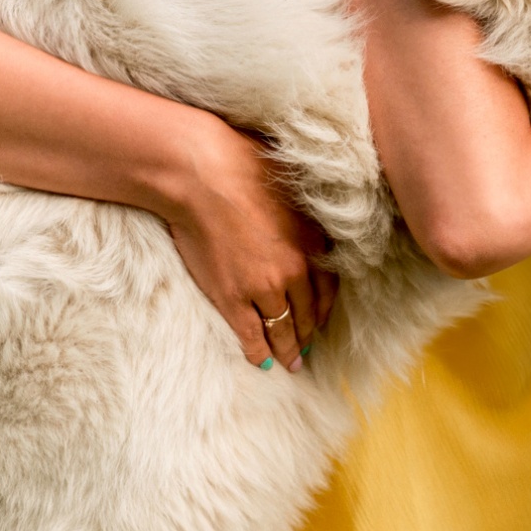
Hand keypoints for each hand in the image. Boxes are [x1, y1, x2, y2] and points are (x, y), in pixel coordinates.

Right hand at [164, 113, 336, 370]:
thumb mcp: (291, 188)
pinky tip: (263, 362)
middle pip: (308, 314)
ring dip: (288, 350)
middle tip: (307, 348)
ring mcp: (264, 288)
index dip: (324, 309)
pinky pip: (252, 335)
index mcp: (313, 242)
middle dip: (308, 334)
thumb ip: (304, 213)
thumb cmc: (243, 167)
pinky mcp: (233, 298)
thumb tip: (308, 218)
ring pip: (283, 330)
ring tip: (291, 363)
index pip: (328, 289)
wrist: (202, 175)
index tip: (321, 320)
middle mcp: (296, 270)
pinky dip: (259, 352)